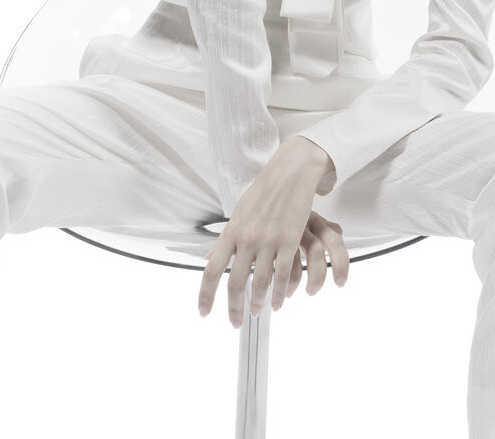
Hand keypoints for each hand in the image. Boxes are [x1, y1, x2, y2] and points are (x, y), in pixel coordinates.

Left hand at [198, 141, 348, 326]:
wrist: (290, 173)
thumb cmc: (264, 192)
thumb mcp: (239, 213)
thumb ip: (226, 238)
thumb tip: (209, 258)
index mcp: (232, 231)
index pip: (213, 269)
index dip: (206, 295)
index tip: (204, 313)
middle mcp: (247, 238)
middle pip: (235, 282)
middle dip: (234, 307)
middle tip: (235, 322)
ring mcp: (268, 240)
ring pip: (260, 283)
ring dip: (257, 303)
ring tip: (257, 312)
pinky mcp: (289, 241)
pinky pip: (282, 275)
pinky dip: (280, 294)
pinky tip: (279, 302)